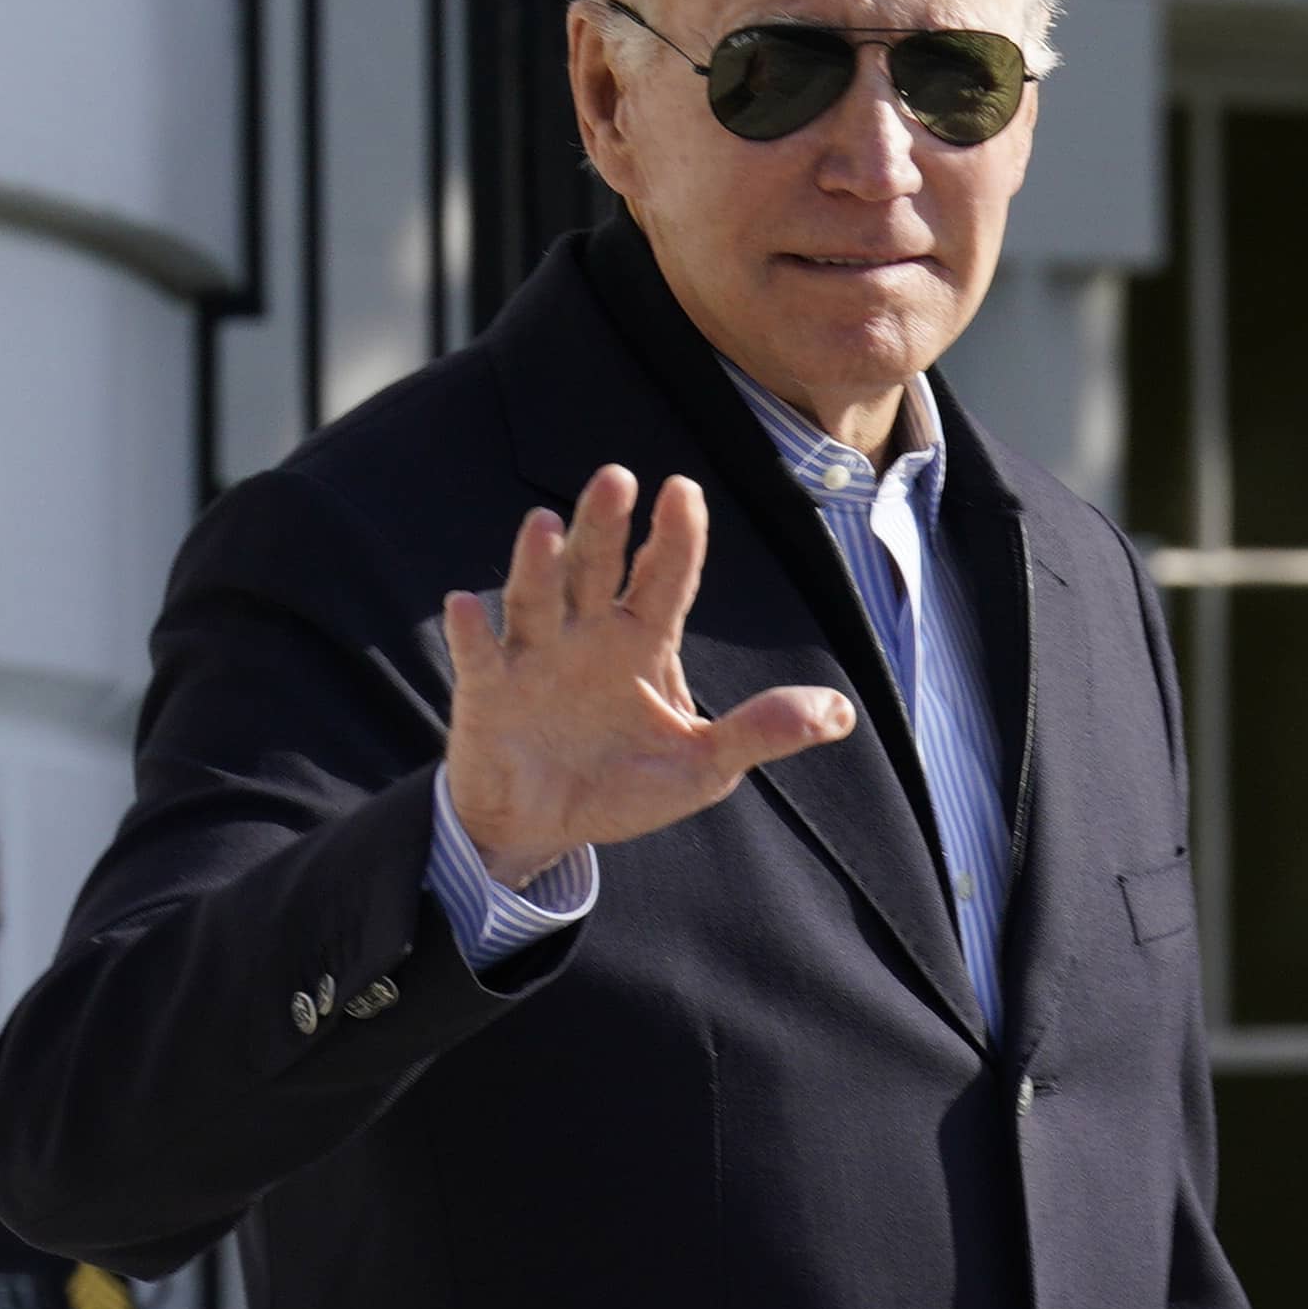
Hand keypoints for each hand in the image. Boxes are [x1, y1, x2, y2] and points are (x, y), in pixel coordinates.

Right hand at [439, 464, 857, 885]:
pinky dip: (471, 635)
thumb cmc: (622, 787)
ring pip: (537, 600)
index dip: (674, 536)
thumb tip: (841, 713)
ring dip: (538, 564)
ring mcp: (534, 660)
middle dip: (603, 525)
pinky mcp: (488, 696)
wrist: (544, 830)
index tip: (683, 491)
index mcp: (641, 640)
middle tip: (616, 478)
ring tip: (542, 525)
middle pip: (596, 568)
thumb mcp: (702, 766)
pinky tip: (466, 605)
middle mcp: (586, 635)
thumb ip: (762, 732)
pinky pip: (479, 660)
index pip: (664, 576)